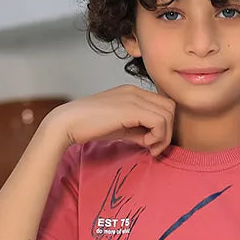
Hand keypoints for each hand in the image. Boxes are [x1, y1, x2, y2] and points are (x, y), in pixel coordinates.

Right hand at [47, 84, 175, 156]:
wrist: (69, 123)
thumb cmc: (91, 126)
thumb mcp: (121, 127)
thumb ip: (139, 131)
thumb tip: (154, 140)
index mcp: (133, 92)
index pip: (163, 105)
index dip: (164, 126)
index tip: (152, 143)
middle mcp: (135, 91)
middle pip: (170, 108)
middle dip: (168, 131)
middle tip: (153, 147)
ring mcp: (134, 98)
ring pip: (168, 114)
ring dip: (163, 135)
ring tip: (148, 147)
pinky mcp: (131, 108)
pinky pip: (159, 121)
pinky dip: (157, 136)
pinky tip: (145, 144)